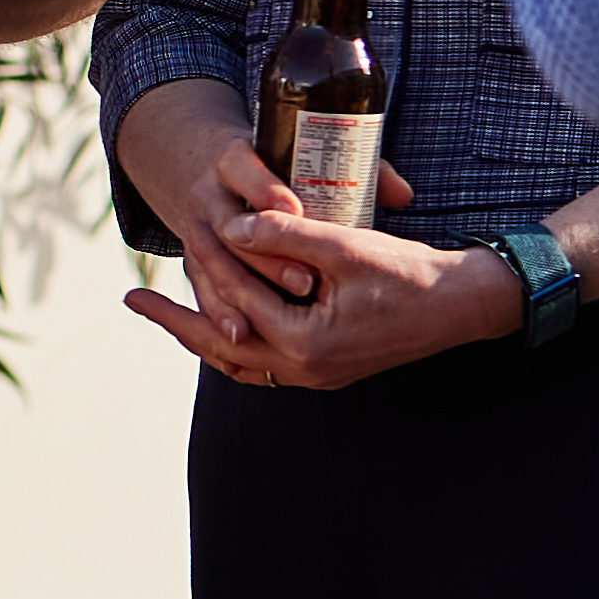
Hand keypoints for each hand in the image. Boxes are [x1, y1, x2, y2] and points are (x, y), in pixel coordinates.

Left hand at [123, 189, 527, 392]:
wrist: (466, 306)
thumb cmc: (413, 274)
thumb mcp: (348, 246)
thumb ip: (289, 234)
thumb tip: (234, 224)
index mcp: (307, 345)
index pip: (237, 304)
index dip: (208, 269)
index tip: (178, 243)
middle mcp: (306, 370)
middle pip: (222, 347)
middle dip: (177, 322)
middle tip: (132, 300)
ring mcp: (316, 375)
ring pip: (240, 361)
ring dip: (202, 336)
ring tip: (164, 316)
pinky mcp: (327, 367)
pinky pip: (265, 362)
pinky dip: (237, 343)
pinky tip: (222, 323)